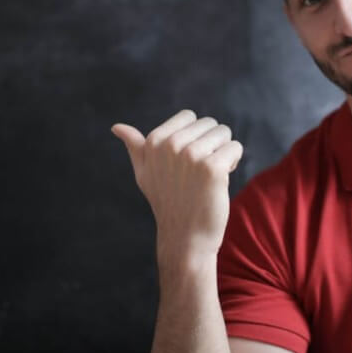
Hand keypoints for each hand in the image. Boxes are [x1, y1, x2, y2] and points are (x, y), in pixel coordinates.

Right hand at [111, 110, 243, 264]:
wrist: (184, 236)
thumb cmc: (166, 202)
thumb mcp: (144, 173)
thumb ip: (135, 147)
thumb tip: (116, 127)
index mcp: (154, 140)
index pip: (189, 116)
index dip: (194, 136)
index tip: (188, 159)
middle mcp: (171, 144)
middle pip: (209, 123)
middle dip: (210, 143)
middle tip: (199, 172)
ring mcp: (192, 155)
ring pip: (223, 133)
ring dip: (223, 152)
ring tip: (209, 175)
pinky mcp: (212, 168)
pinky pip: (234, 147)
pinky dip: (233, 161)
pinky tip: (221, 180)